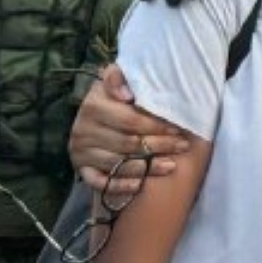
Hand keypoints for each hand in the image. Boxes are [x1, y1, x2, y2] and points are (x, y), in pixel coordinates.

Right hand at [71, 65, 187, 191]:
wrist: (90, 111)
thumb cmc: (112, 94)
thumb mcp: (113, 77)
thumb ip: (118, 77)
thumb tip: (127, 95)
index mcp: (92, 106)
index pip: (130, 120)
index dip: (156, 126)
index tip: (177, 129)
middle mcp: (82, 130)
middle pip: (127, 144)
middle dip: (158, 146)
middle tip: (181, 147)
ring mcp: (80, 152)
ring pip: (117, 165)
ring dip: (147, 167)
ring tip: (171, 166)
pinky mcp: (80, 169)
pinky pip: (100, 183)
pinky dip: (120, 185)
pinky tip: (140, 185)